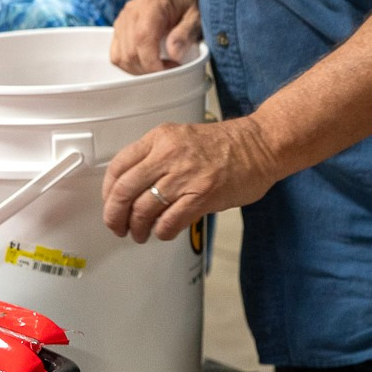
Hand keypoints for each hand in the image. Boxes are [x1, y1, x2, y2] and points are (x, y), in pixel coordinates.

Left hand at [101, 114, 279, 241]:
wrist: (263, 145)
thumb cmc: (229, 144)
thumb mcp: (184, 138)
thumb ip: (158, 158)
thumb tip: (134, 188)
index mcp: (161, 137)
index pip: (118, 166)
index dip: (108, 192)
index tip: (110, 204)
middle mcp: (168, 154)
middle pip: (123, 191)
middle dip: (115, 216)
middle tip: (117, 226)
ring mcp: (185, 175)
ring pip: (142, 210)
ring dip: (138, 229)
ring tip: (141, 234)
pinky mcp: (202, 195)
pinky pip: (169, 222)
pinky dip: (162, 232)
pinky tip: (165, 232)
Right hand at [110, 0, 199, 74]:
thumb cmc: (190, 4)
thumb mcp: (196, 17)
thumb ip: (185, 34)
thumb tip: (174, 54)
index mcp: (152, 4)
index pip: (142, 38)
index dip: (151, 61)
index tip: (167, 70)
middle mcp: (132, 10)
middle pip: (129, 51)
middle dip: (148, 68)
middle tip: (169, 68)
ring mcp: (123, 19)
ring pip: (120, 56)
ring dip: (138, 69)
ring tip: (159, 66)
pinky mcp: (120, 28)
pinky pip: (116, 54)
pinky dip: (130, 64)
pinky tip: (147, 63)